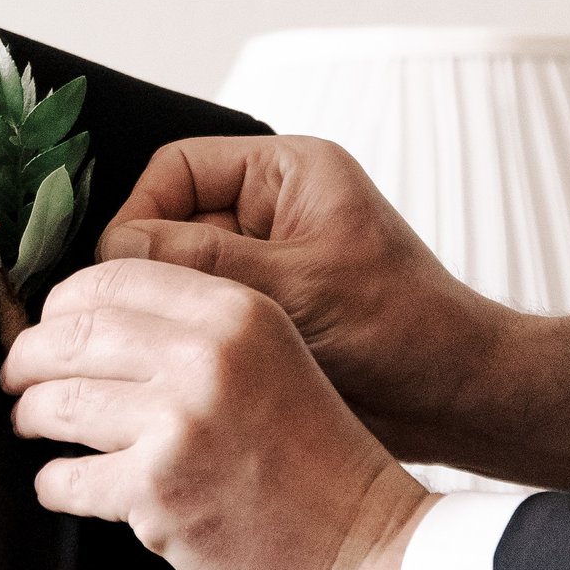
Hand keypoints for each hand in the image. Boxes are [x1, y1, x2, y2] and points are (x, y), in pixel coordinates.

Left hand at [3, 262, 425, 569]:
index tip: (50, 326)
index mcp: (237, 311)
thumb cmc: (322, 466)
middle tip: (20, 377)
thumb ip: (200, 336)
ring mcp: (178, 422)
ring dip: (33, 416)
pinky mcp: (156, 491)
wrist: (366, 551)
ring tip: (33, 424)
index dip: (64, 303)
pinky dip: (56, 484)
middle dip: (29, 358)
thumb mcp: (277, 362)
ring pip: (56, 402)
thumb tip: (95, 328)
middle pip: (70, 333)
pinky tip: (65, 484)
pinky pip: (66, 478)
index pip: (112, 276)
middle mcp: (206, 355)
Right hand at [99, 135, 569, 485]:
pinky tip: (169, 373)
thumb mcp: (297, 288)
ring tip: (143, 351)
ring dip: (163, 311)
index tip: (113, 273)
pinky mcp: (264, 314)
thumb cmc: (403, 330)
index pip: (174, 170)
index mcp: (286, 173)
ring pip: (178, 276)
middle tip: (114, 321)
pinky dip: (184, 340)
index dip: (135, 216)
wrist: (456, 399)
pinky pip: (201, 314)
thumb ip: (203, 264)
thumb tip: (113, 253)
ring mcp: (265, 264)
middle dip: (143, 270)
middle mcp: (270, 210)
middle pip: (167, 221)